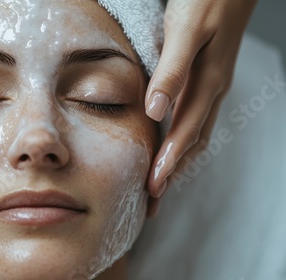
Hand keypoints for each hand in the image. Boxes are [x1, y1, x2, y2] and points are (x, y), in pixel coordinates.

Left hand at [145, 0, 256, 215]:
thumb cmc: (206, 0)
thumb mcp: (186, 31)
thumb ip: (172, 70)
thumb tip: (155, 111)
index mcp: (206, 84)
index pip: (184, 134)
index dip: (168, 164)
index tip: (152, 190)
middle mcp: (212, 91)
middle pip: (192, 143)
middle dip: (172, 173)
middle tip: (153, 201)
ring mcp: (212, 86)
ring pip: (196, 134)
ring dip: (178, 161)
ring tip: (161, 183)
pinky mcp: (207, 79)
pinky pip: (196, 119)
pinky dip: (184, 140)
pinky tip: (173, 146)